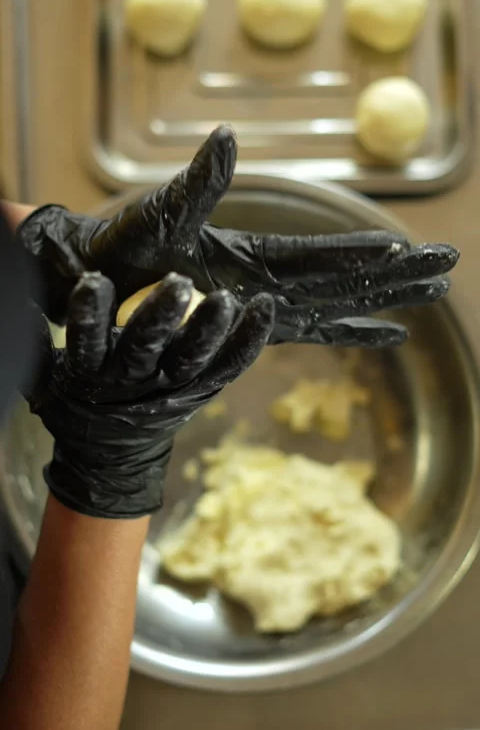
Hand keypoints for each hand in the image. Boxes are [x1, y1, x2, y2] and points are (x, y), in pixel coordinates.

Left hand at [19, 126, 457, 346]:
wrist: (98, 278)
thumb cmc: (125, 245)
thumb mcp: (164, 213)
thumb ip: (200, 182)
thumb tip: (226, 135)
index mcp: (257, 252)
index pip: (324, 255)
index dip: (366, 256)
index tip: (409, 250)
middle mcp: (273, 278)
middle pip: (349, 277)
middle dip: (399, 274)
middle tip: (448, 265)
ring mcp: (269, 304)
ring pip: (343, 304)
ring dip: (388, 301)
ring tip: (435, 295)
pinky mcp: (258, 328)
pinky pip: (315, 334)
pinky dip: (353, 334)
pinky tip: (389, 337)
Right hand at [26, 272, 273, 518]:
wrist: (111, 457)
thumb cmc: (78, 399)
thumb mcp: (47, 373)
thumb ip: (34, 337)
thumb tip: (12, 273)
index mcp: (91, 373)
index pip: (86, 342)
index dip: (89, 317)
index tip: (92, 283)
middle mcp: (131, 380)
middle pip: (145, 348)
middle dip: (159, 316)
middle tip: (175, 284)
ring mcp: (170, 387)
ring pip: (191, 358)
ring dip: (209, 328)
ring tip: (226, 298)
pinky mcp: (201, 390)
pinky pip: (228, 366)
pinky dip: (248, 341)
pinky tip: (265, 308)